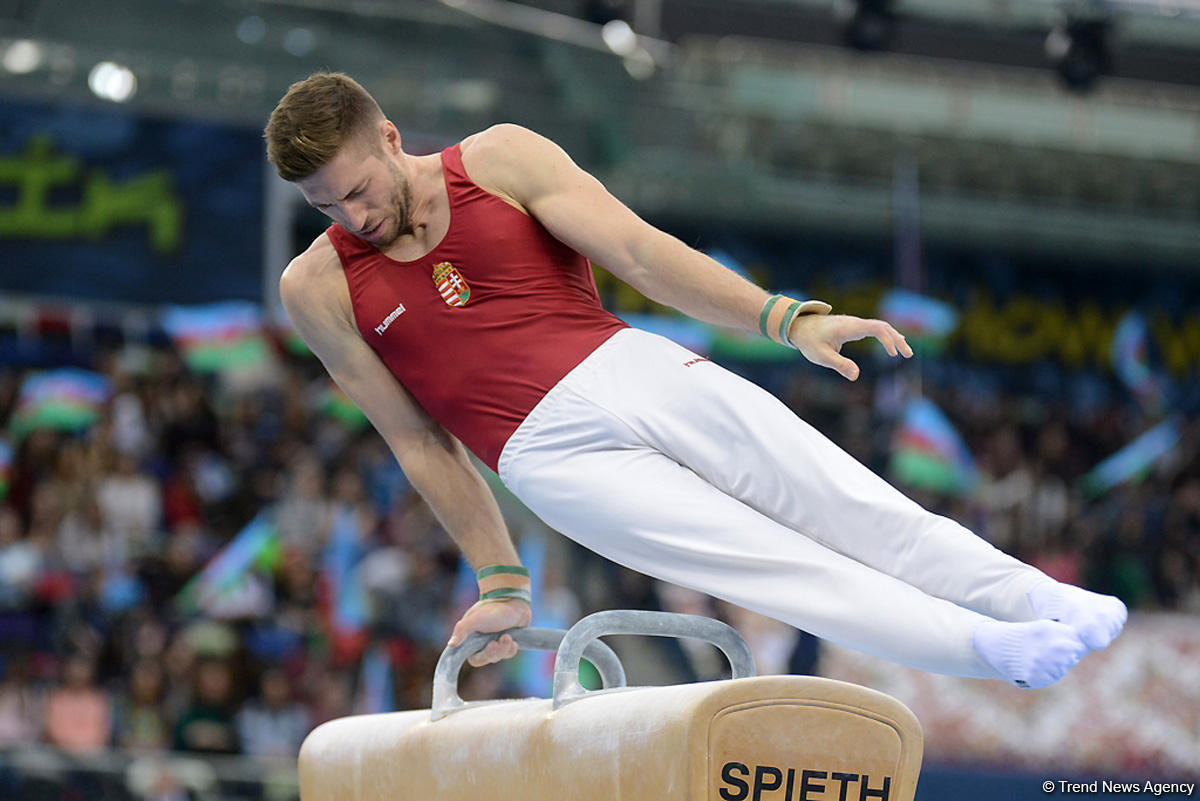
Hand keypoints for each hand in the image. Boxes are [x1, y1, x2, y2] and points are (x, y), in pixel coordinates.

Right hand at [446, 599, 532, 666]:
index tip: (490, 645)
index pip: (472, 658)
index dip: (481, 657)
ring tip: (507, 636)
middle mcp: (480, 643)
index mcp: (470, 639)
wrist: (513, 600)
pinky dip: (511, 648)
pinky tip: (513, 640)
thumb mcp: (475, 618)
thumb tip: (451, 645)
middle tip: (499, 640)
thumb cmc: (492, 609)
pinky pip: (508, 653)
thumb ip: (461, 630)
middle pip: (487, 658)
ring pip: (498, 657)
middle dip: (495, 651)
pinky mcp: (505, 643)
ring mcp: (494, 643)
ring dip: (504, 648)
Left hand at [788, 314, 912, 380]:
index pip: (876, 328)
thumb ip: (839, 365)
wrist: (799, 326)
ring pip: (880, 326)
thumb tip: (856, 376)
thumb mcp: (821, 356)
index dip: (888, 340)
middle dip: (897, 339)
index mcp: (849, 327)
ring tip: (906, 352)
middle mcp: (855, 322)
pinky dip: (886, 336)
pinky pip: (874, 329)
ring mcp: (855, 324)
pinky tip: (892, 344)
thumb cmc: (809, 341)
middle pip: (883, 326)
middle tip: (909, 354)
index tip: (893, 354)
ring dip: (894, 337)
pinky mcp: (853, 327)